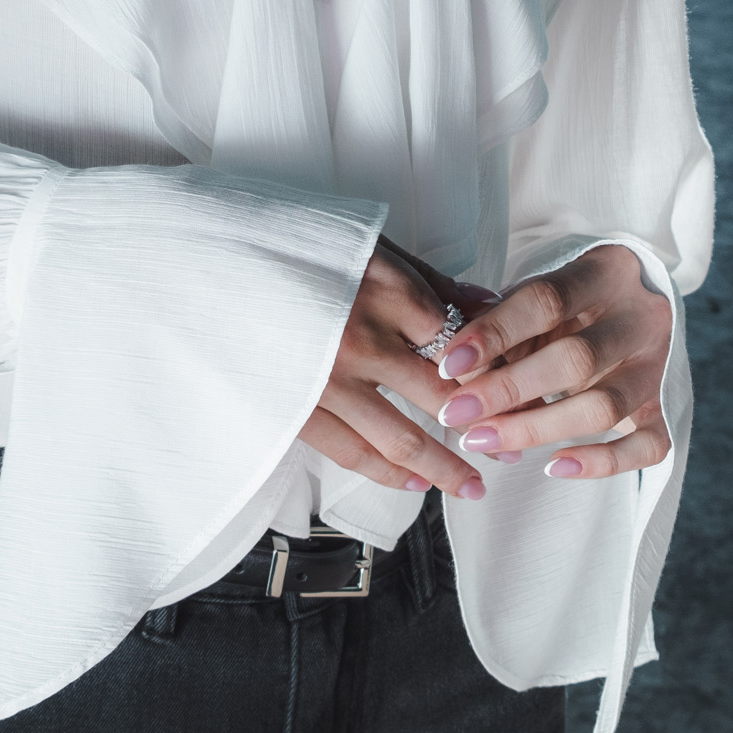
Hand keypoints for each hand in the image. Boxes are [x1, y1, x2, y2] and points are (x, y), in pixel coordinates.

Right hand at [298, 238, 501, 500]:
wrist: (212, 265)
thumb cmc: (296, 246)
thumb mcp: (368, 245)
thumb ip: (431, 280)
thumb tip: (490, 306)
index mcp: (386, 292)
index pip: (461, 346)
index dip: (496, 376)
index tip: (520, 396)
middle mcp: (362, 339)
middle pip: (440, 396)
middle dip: (482, 427)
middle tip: (510, 450)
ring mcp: (327, 379)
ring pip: (400, 437)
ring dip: (444, 468)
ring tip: (473, 487)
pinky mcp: (297, 408)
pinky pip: (352, 451)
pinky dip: (389, 472)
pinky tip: (416, 483)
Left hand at [432, 245, 672, 480]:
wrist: (631, 303)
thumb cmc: (566, 303)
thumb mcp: (535, 297)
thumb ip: (500, 324)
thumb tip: (455, 370)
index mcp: (606, 274)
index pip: (546, 301)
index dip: (495, 332)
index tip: (448, 363)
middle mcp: (640, 318)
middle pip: (575, 359)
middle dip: (507, 390)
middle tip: (456, 414)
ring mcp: (657, 367)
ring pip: (604, 407)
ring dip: (537, 429)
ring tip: (483, 440)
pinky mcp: (664, 408)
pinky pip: (647, 447)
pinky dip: (602, 463)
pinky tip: (554, 467)